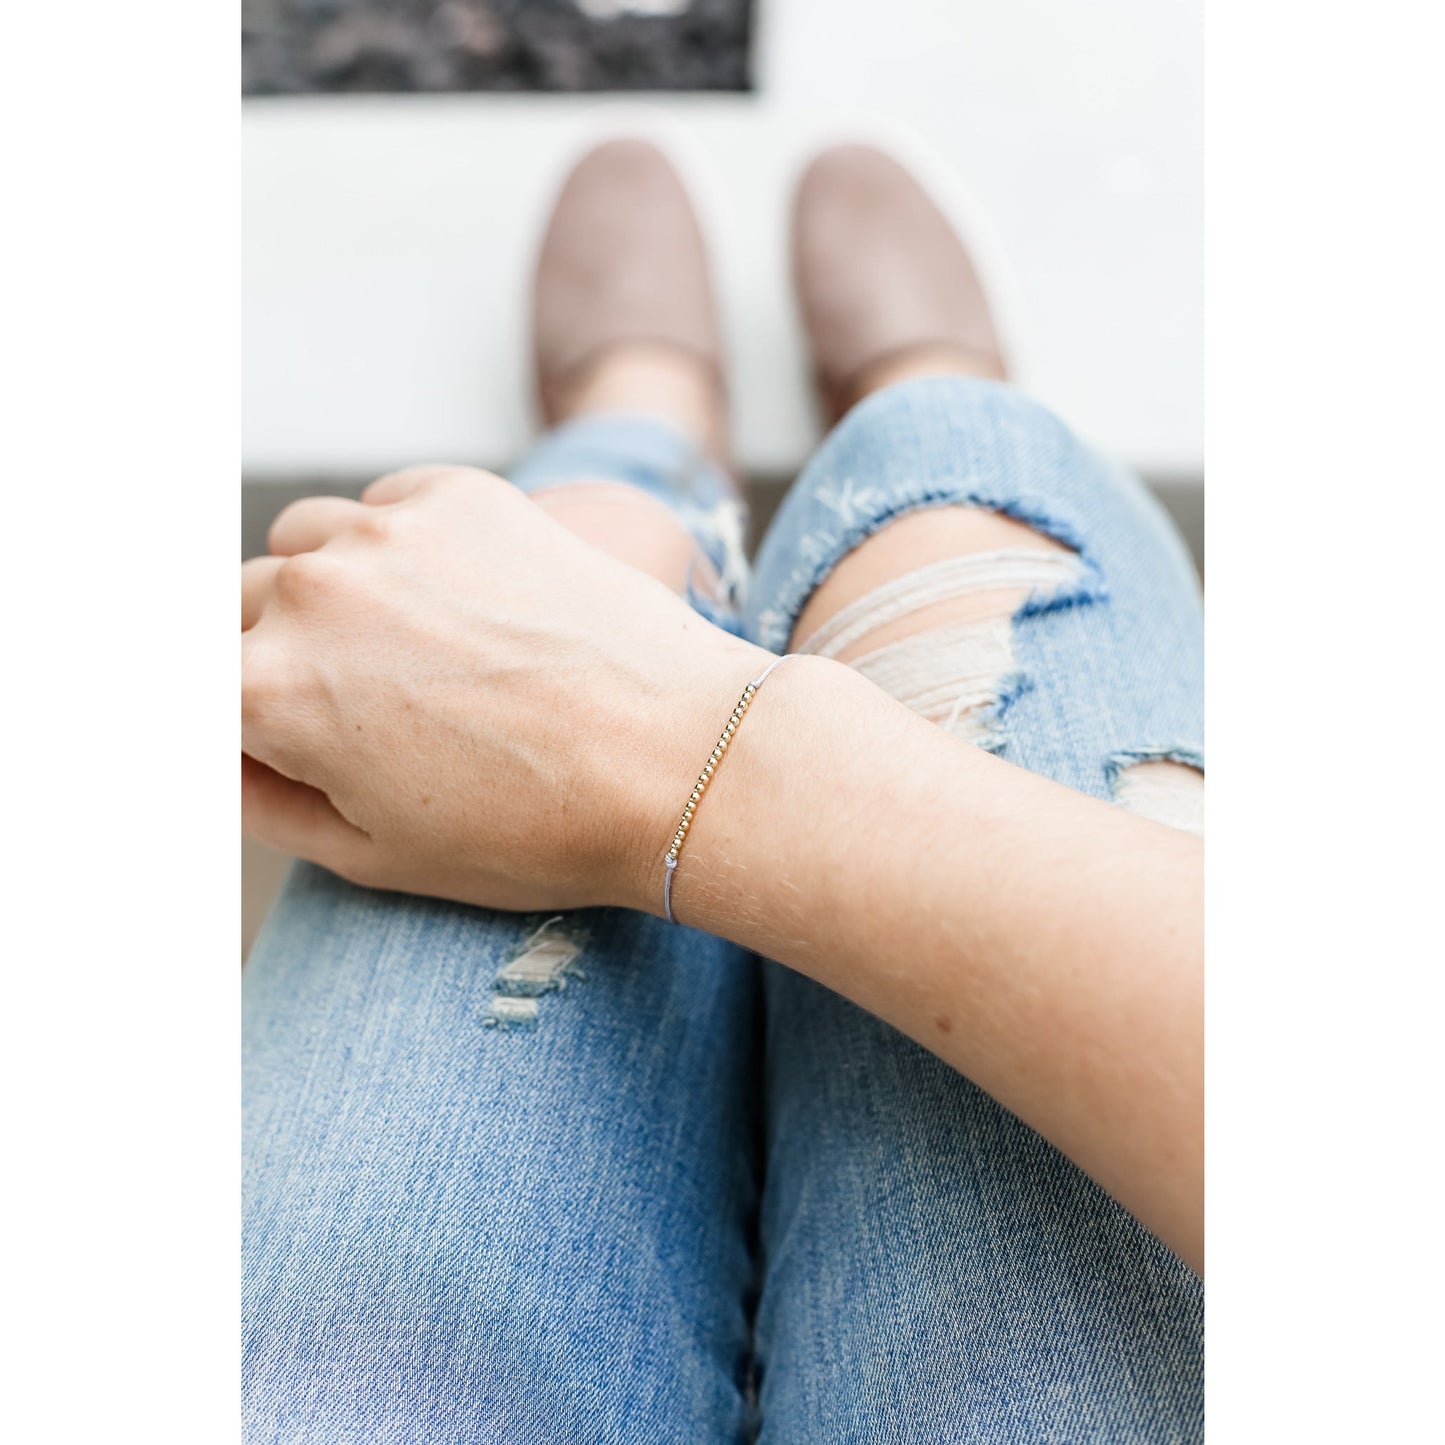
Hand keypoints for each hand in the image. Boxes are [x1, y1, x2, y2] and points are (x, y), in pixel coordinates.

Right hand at [241, 465, 764, 911]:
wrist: (683, 760)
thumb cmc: (536, 831)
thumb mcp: (373, 854)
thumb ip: (259, 797)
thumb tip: (219, 751)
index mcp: (264, 695)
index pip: (190, 693)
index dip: (227, 725)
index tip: (272, 738)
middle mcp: (307, 596)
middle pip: (235, 614)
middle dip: (267, 662)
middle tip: (351, 715)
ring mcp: (386, 534)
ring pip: (300, 549)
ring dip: (323, 596)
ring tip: (405, 657)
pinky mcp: (459, 494)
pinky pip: (381, 509)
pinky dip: (393, 549)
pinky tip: (456, 602)